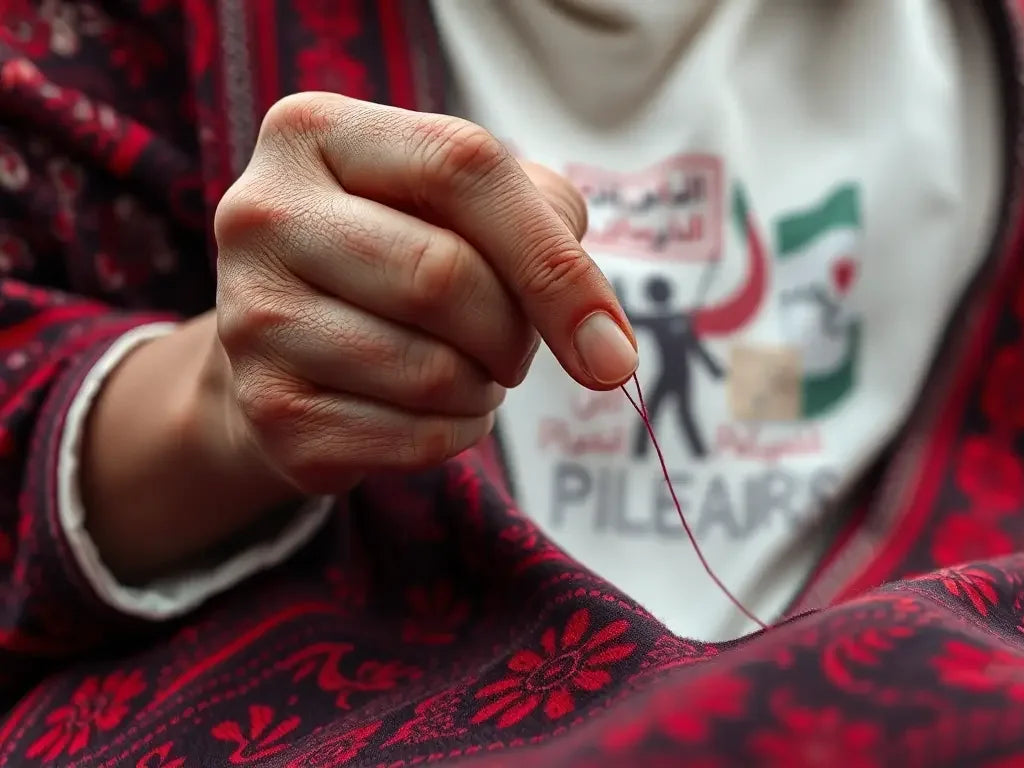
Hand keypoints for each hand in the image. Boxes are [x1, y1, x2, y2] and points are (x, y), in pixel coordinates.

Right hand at [211, 92, 636, 494]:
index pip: (463, 169)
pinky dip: (456, 436)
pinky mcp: (266, 409)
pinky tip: (433, 412)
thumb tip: (606, 347)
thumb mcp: (470, 204)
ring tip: (465, 372)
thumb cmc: (402, 255)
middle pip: (444, 276)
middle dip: (514, 334)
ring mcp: (250, 315)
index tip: (613, 346)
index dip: (554, 261)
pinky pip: (411, 437)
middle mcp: (261, 212)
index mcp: (315, 130)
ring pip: (431, 372)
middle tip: (513, 348)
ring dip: (485, 390)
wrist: (289, 348)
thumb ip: (548, 227)